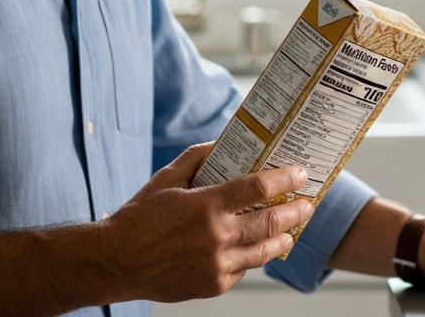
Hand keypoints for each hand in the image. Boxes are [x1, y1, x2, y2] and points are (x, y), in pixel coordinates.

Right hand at [98, 142, 315, 302]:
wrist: (116, 262)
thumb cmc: (139, 217)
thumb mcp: (166, 179)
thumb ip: (197, 158)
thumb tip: (224, 141)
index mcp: (205, 206)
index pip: (258, 187)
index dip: (285, 178)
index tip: (300, 173)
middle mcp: (216, 237)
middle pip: (271, 221)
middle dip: (296, 210)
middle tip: (308, 203)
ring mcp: (217, 265)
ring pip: (264, 251)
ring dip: (284, 237)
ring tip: (293, 229)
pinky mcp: (214, 285)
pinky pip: (244, 268)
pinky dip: (253, 256)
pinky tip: (257, 247)